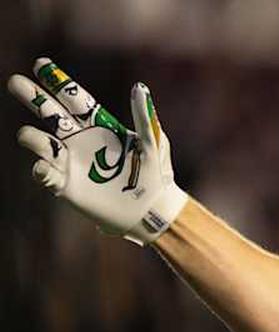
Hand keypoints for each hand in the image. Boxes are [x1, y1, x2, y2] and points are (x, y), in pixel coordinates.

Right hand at [8, 58, 187, 244]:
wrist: (152, 211)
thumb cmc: (156, 174)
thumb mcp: (154, 144)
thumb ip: (144, 117)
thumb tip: (139, 87)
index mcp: (100, 126)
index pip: (74, 100)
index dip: (58, 83)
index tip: (41, 64)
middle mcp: (81, 141)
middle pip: (51, 115)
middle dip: (34, 98)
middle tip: (15, 82)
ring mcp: (71, 162)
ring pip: (42, 144)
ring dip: (33, 139)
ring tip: (27, 135)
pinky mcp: (67, 186)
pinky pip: (46, 175)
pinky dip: (41, 170)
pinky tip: (42, 167)